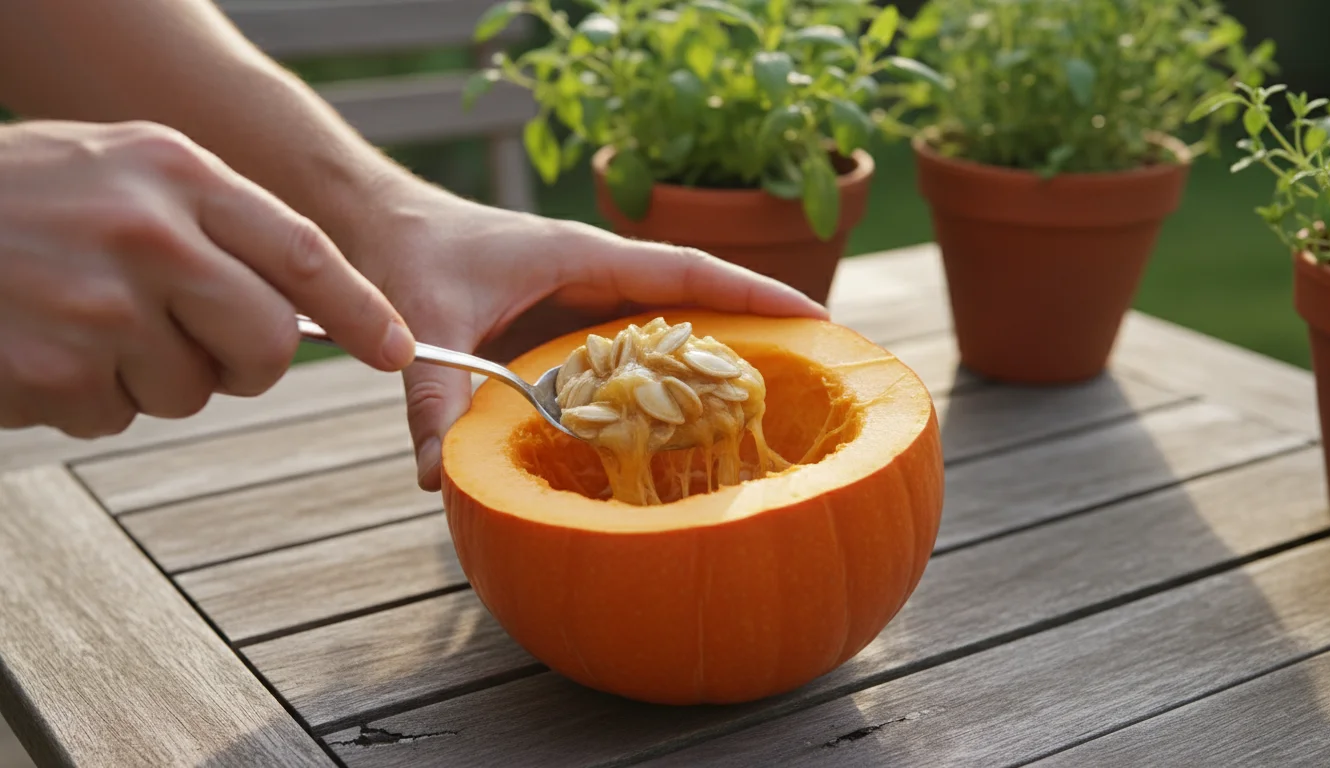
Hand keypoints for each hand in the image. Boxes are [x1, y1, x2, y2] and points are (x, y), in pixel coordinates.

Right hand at [0, 120, 414, 437]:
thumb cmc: (15, 199)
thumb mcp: (118, 169)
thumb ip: (209, 222)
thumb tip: (303, 305)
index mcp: (174, 173)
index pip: (304, 252)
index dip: (363, 312)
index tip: (400, 352)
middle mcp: (149, 235)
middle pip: (268, 342)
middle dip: (248, 363)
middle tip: (202, 347)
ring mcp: (101, 306)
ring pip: (192, 390)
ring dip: (150, 376)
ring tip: (81, 320)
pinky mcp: (56, 371)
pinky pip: (116, 414)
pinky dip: (87, 396)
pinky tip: (41, 346)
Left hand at [340, 178, 829, 490]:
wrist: (379, 224)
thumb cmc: (408, 255)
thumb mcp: (423, 325)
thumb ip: (431, 403)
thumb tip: (437, 481)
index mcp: (581, 258)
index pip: (686, 273)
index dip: (753, 292)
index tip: (816, 316)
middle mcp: (594, 272)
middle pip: (695, 296)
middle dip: (755, 321)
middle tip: (817, 362)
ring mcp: (582, 294)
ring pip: (667, 319)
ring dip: (714, 346)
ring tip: (770, 390)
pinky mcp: (564, 317)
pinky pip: (630, 341)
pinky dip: (664, 367)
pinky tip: (681, 409)